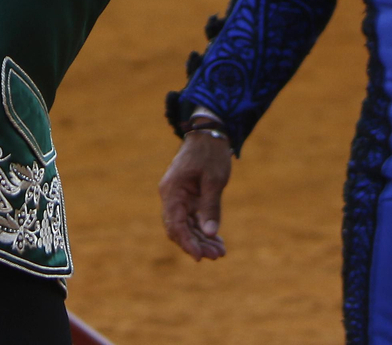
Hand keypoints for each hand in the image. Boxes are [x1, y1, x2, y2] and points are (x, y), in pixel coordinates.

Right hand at [159, 129, 232, 260]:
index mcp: (173, 190)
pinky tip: (217, 241)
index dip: (187, 242)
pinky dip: (203, 230)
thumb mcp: (214, 180)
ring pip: (186, 226)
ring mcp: (178, 197)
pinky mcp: (187, 198)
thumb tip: (210, 233)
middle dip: (197, 244)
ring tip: (220, 252)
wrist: (209, 134)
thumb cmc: (211, 154)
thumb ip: (211, 207)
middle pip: (179, 228)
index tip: (200, 257)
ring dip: (201, 239)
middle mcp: (171, 196)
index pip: (175, 223)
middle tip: (217, 256)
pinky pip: (192, 219)